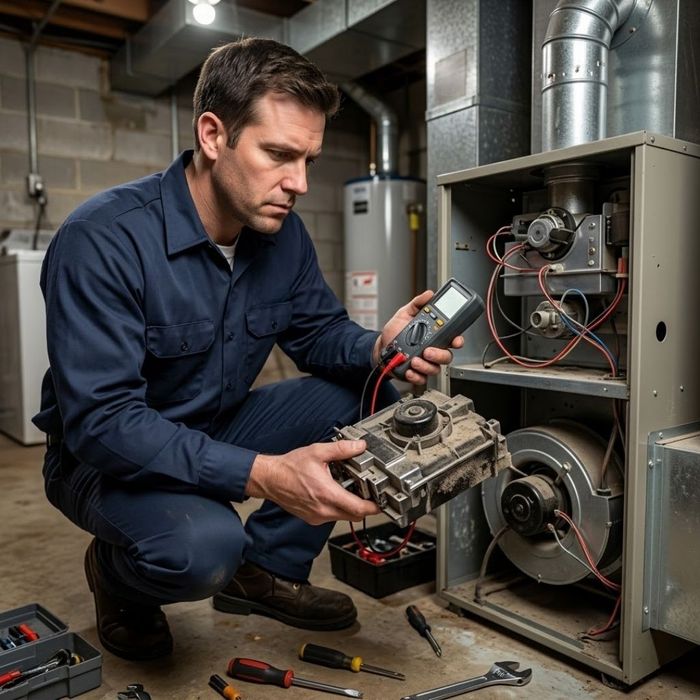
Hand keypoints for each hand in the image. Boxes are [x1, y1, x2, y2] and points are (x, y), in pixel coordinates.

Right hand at [245, 440, 379, 525]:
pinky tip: (335, 493)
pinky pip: (332, 516)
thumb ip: (341, 449)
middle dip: (364, 507)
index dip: (373, 507)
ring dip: (350, 507)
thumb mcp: (317, 452)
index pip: (358, 509)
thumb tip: (359, 446)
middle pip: (354, 516)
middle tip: (370, 494)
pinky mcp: (312, 518)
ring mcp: (317, 516)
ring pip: (343, 517)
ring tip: (350, 490)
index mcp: (327, 494)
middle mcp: (323, 510)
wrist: (270, 479)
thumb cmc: (289, 468)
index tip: (382, 503)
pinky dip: (338, 508)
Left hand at [373, 290, 464, 383]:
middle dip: (439, 355)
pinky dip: (416, 376)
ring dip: (426, 366)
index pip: (452, 339)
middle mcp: (433, 350)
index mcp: (434, 336)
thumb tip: (428, 294)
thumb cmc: (395, 331)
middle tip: (428, 351)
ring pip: (435, 368)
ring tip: (414, 360)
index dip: (457, 341)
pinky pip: (422, 379)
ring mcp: (425, 363)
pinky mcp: (416, 373)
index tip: (455, 341)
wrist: (381, 346)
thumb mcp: (405, 313)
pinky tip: (409, 370)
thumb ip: (417, 303)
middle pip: (446, 356)